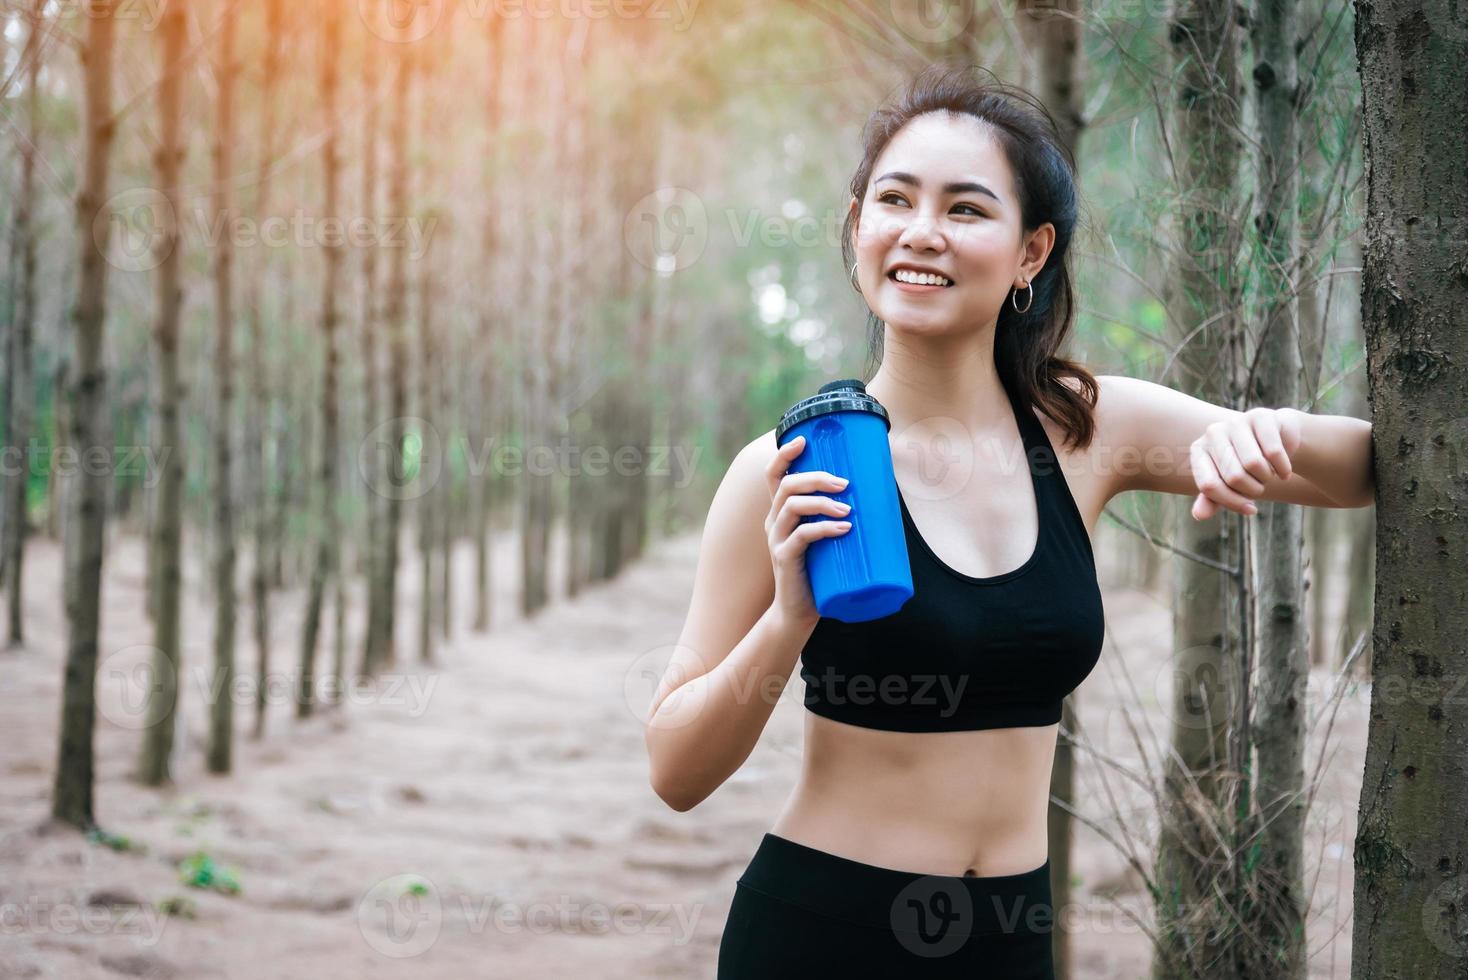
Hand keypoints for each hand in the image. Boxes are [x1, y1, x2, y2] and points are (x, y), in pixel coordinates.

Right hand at [763, 434, 852, 626]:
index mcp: (781, 512)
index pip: (773, 475)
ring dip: (822, 501)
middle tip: (844, 483)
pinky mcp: (784, 558)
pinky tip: (843, 528)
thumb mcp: (825, 539)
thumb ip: (839, 518)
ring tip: (847, 508)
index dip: (784, 454)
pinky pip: (802, 536)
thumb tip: (879, 496)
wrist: (798, 612)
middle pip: (787, 485)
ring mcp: (777, 539)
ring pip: (792, 506)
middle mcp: (774, 521)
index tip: (803, 439)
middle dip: (817, 477)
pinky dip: (824, 528)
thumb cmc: (818, 572)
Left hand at [1189, 407, 1301, 519]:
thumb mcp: (1227, 484)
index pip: (1209, 486)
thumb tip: (1199, 515)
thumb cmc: (1245, 466)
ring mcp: (1236, 422)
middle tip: (1259, 485)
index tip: (1249, 509)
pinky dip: (1283, 468)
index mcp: (1199, 450)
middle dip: (1253, 490)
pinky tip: (1284, 470)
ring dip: (1267, 478)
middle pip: (1234, 477)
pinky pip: (1274, 452)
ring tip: (1267, 473)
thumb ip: (1211, 500)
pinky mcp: (1261, 416)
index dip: (1232, 502)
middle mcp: (1213, 432)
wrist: (1276, 440)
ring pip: (1254, 464)